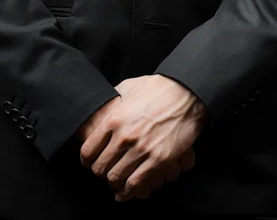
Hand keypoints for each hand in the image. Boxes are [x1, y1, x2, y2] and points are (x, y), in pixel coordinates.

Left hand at [78, 74, 206, 201]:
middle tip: (106, 171)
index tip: (92, 162)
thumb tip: (106, 104)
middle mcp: (125, 136)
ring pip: (116, 178)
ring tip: (117, 180)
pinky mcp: (159, 159)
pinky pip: (136, 183)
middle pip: (100, 168)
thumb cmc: (160, 88)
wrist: (188, 92)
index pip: (88, 151)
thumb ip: (114, 97)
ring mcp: (142, 149)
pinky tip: (128, 189)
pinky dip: (129, 190)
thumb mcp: (131, 86)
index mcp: (114, 119)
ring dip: (115, 182)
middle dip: (101, 172)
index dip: (88, 161)